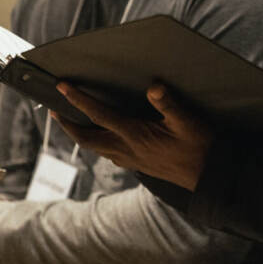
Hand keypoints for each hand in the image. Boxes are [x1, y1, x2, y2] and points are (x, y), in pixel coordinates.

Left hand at [55, 82, 213, 191]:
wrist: (208, 177)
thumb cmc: (200, 146)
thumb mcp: (188, 121)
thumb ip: (169, 104)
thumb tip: (153, 87)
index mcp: (135, 135)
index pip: (99, 115)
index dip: (78, 100)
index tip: (62, 86)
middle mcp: (127, 149)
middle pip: (86, 138)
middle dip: (67, 124)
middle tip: (54, 109)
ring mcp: (131, 160)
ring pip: (95, 148)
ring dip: (79, 134)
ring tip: (71, 121)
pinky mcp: (138, 165)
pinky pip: (108, 154)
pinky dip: (97, 144)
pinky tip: (102, 139)